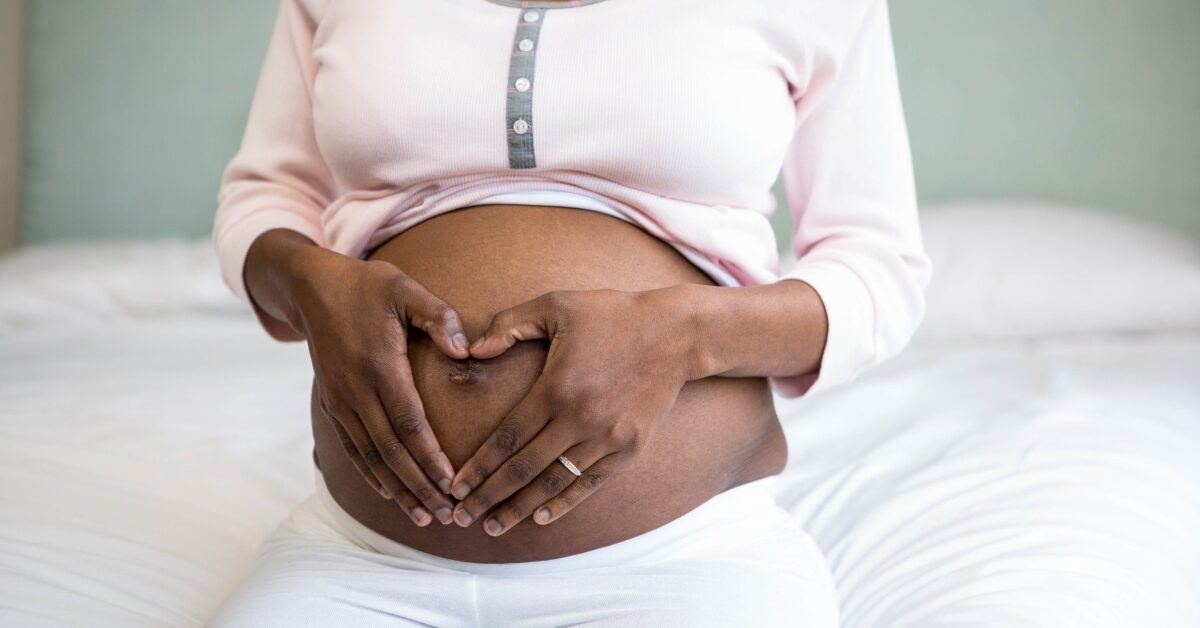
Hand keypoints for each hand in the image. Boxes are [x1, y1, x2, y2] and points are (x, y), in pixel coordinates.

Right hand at [288, 247, 468, 525]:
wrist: (312, 287)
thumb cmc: (367, 286)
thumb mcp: (405, 288)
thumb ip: (438, 315)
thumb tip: (465, 349)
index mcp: (380, 365)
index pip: (409, 423)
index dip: (430, 458)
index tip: (453, 484)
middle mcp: (356, 390)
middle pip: (391, 451)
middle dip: (419, 486)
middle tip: (447, 514)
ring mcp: (341, 400)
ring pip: (371, 457)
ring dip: (397, 490)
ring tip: (424, 516)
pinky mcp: (334, 404)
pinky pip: (353, 449)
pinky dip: (372, 475)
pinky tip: (390, 495)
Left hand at [447, 288, 698, 534]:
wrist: (676, 333)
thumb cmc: (612, 314)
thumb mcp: (557, 305)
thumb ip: (509, 324)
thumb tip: (472, 348)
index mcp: (555, 388)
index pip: (506, 438)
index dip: (478, 467)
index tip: (455, 487)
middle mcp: (579, 419)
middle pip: (523, 469)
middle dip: (488, 496)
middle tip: (460, 517)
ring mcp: (607, 437)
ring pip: (554, 483)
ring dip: (520, 508)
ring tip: (494, 526)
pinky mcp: (630, 447)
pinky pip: (590, 483)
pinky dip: (564, 503)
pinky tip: (541, 517)